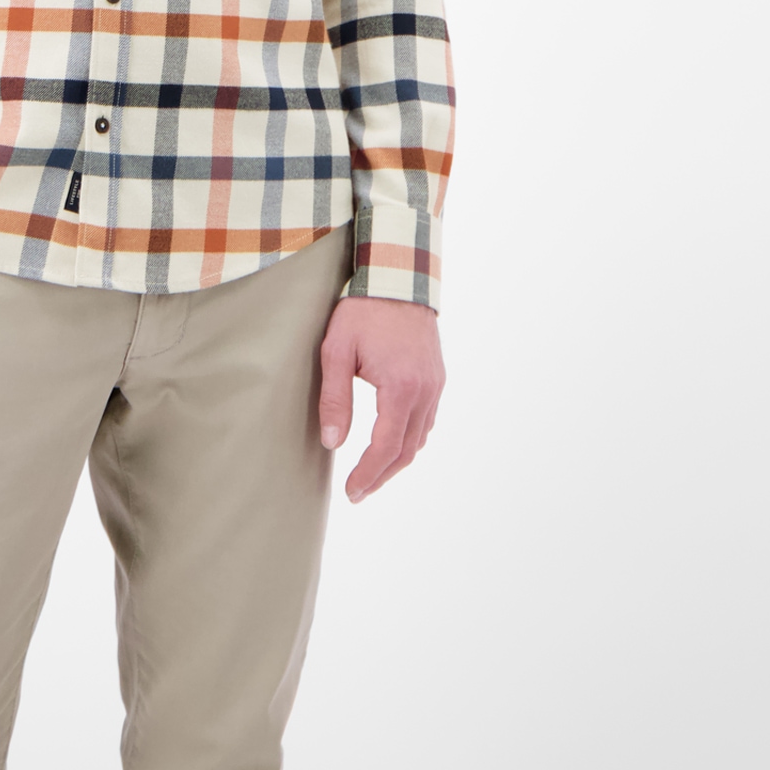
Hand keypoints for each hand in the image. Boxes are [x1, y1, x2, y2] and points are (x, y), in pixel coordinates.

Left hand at [318, 296, 444, 503]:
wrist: (397, 277)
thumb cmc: (362, 310)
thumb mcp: (337, 350)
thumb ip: (335, 398)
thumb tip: (333, 442)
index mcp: (401, 387)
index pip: (386, 447)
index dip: (368, 474)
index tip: (352, 492)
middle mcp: (426, 391)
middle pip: (407, 450)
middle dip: (382, 475)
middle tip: (358, 492)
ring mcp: (436, 384)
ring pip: (420, 438)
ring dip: (397, 460)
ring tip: (371, 473)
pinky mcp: (437, 377)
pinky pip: (427, 420)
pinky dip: (409, 439)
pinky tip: (391, 442)